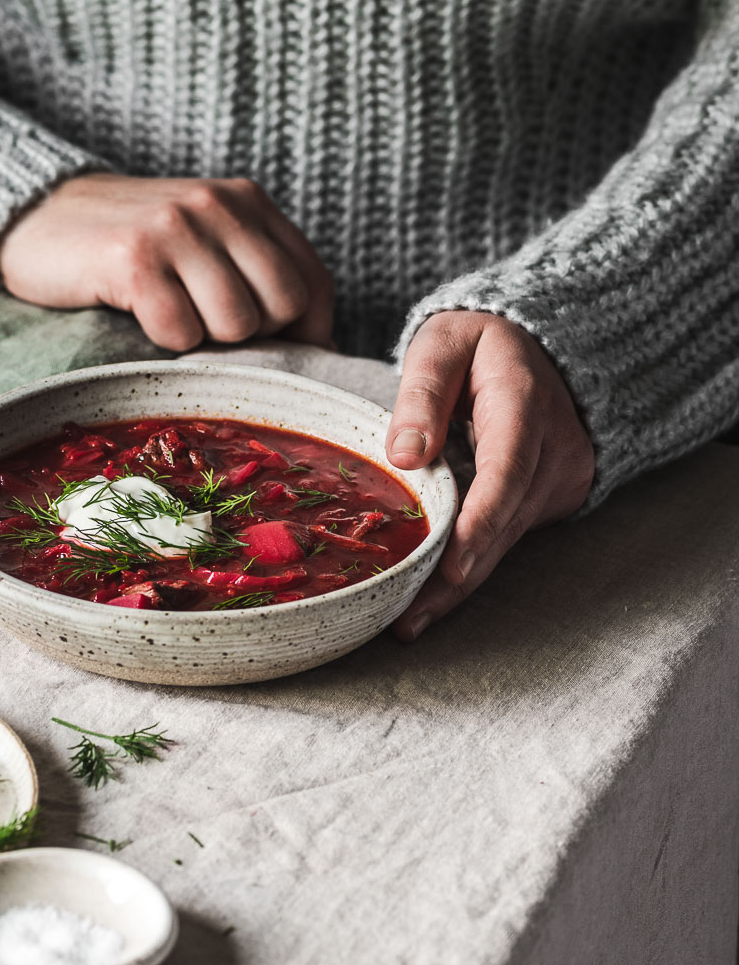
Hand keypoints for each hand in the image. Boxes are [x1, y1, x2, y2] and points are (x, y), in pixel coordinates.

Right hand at [0, 173, 333, 349]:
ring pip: (235, 323)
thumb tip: (314, 354)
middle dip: (252, 338)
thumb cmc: (128, 247)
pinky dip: (162, 342)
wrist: (35, 216)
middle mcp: (218, 205)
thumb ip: (253, 273)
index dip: (305, 334)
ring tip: (169, 317)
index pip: (313, 282)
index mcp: (247, 201)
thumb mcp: (203, 240)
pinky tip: (137, 315)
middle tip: (207, 331)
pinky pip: (178, 331)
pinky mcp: (132, 258)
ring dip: (204, 342)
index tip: (274, 354)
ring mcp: (176, 228)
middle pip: (283, 306)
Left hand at [386, 312, 594, 638]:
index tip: (452, 568)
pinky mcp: (554, 497)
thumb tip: (404, 456)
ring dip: (460, 582)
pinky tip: (432, 595)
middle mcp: (554, 447)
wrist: (540, 348)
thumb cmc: (478, 345)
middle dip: (458, 577)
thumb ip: (423, 393)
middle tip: (408, 621)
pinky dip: (473, 562)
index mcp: (525, 403)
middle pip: (506, 522)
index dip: (480, 524)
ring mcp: (561, 476)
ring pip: (508, 540)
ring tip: (410, 621)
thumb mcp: (444, 343)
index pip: (507, 471)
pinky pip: (510, 536)